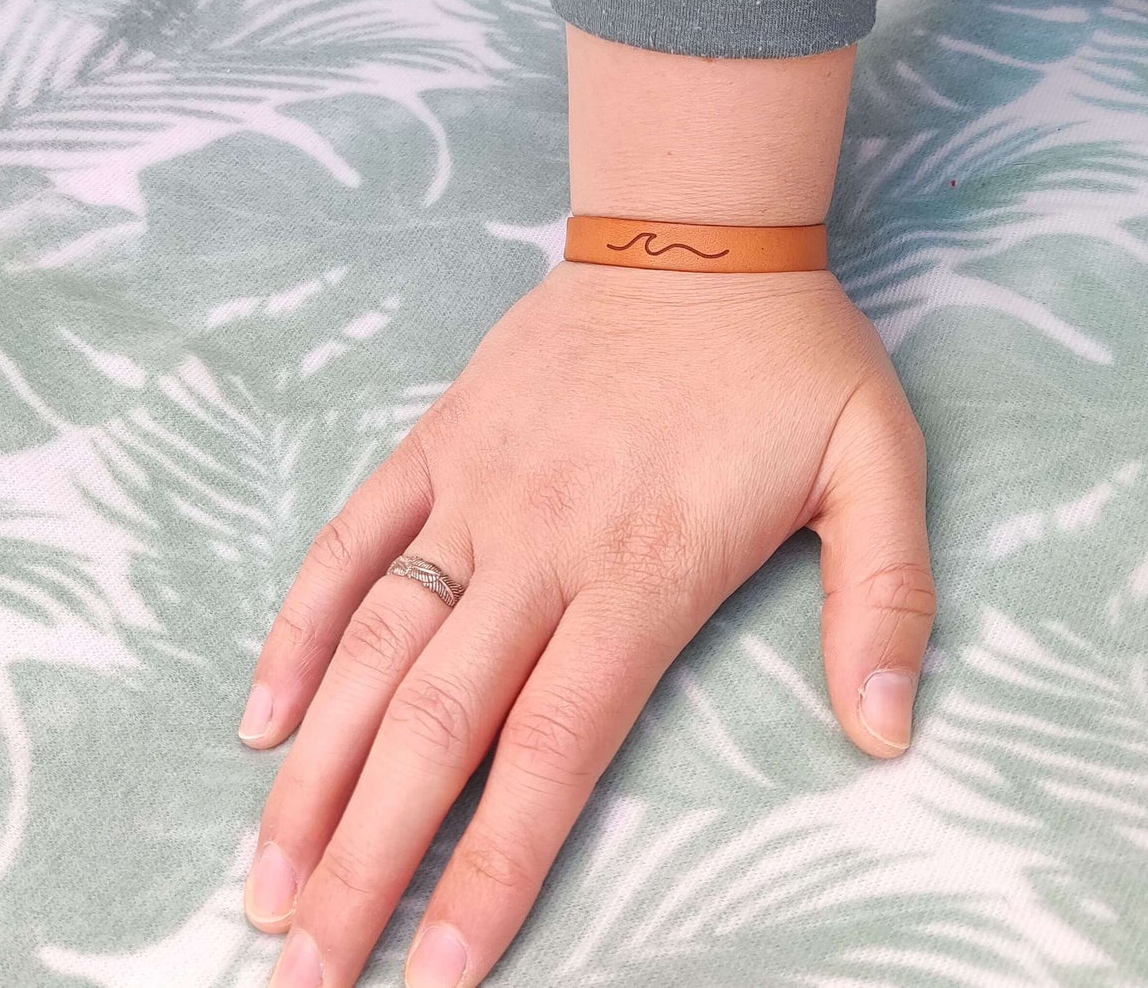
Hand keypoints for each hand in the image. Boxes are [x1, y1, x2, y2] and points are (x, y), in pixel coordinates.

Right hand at [238, 258, 931, 987]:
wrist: (697, 234)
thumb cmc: (791, 358)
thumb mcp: (878, 467)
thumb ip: (884, 600)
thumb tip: (885, 734)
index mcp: (647, 566)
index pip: (553, 749)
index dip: (491, 868)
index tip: (435, 975)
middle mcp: (543, 540)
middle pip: (437, 723)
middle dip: (368, 860)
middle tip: (306, 976)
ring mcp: (479, 488)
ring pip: (375, 646)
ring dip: (315, 772)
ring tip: (268, 885)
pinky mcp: (442, 442)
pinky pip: (354, 539)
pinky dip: (301, 627)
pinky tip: (263, 717)